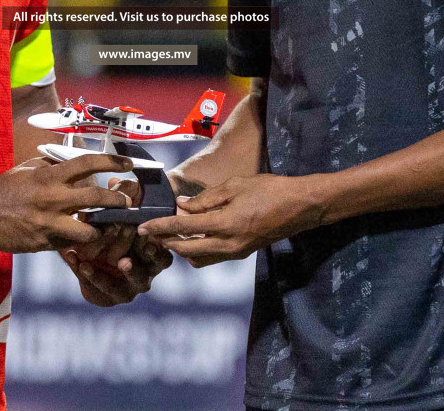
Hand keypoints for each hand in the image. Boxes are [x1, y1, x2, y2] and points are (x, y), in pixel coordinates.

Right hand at [0, 154, 132, 252]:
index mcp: (50, 176)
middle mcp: (53, 199)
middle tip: (126, 203)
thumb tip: (73, 166)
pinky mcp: (43, 243)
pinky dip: (77, 242)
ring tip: (106, 228)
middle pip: (96, 198)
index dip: (112, 163)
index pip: (88, 164)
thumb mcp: (29, 169)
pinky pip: (68, 244)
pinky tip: (80, 239)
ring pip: (88, 230)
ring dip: (101, 230)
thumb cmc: (4, 187)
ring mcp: (49, 223)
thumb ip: (52, 168)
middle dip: (117, 201)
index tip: (128, 165)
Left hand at [61, 181, 172, 305]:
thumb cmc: (119, 218)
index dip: (157, 253)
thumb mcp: (121, 204)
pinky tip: (77, 263)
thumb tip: (114, 182)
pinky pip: (100, 292)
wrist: (96, 241)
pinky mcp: (110, 295)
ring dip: (106, 279)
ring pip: (122, 288)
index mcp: (155, 253)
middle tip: (123, 262)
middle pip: (143, 275)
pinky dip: (89, 278)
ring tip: (88, 267)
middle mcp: (145, 272)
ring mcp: (128, 286)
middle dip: (133, 269)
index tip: (149, 245)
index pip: (163, 257)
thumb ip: (121, 195)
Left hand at [138, 172, 323, 266]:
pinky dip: (198, 250)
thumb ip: (206, 199)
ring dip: (182, 249)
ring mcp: (236, 253)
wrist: (300, 207)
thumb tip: (182, 206)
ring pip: (199, 259)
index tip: (142, 227)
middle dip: (166, 242)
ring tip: (170, 234)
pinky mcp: (242, 254)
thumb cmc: (269, 190)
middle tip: (151, 233)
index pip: (183, 228)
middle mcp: (228, 244)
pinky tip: (194, 236)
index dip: (160, 228)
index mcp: (225, 224)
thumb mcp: (235, 185)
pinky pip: (212, 258)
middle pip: (186, 250)